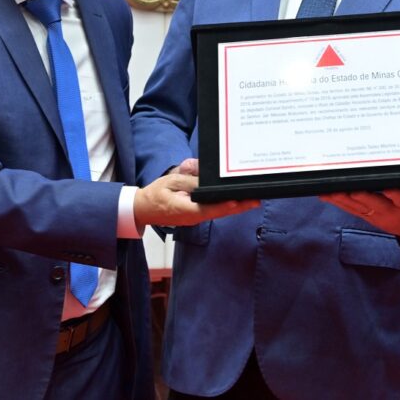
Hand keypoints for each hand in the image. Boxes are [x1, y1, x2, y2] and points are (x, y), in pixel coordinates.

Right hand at [133, 158, 257, 225]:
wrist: (143, 209)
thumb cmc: (156, 194)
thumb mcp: (171, 182)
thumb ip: (189, 181)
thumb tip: (205, 180)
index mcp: (186, 210)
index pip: (208, 209)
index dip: (224, 206)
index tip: (237, 201)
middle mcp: (194, 217)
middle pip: (220, 212)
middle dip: (239, 206)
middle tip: (256, 200)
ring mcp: (196, 218)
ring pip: (219, 213)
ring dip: (236, 207)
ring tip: (252, 199)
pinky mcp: (197, 215)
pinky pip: (215, 211)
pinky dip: (227, 206)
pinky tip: (238, 200)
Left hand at [320, 189, 399, 235]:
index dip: (393, 194)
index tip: (387, 188)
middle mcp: (391, 212)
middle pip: (375, 203)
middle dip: (361, 196)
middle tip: (350, 189)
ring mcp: (378, 216)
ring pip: (359, 207)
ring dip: (344, 200)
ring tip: (330, 192)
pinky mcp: (369, 217)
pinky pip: (352, 210)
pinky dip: (338, 202)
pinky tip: (325, 195)